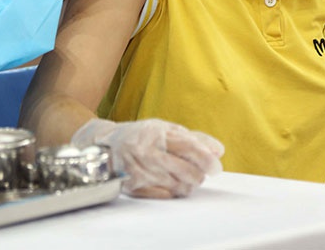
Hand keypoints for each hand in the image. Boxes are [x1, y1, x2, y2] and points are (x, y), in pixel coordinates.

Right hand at [72, 118, 223, 198]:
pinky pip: (165, 195)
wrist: (106, 145)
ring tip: (184, 176)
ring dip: (187, 184)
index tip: (216, 167)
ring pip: (178, 186)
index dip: (206, 159)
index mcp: (156, 133)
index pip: (188, 148)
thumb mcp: (166, 129)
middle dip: (198, 175)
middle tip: (200, 174)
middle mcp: (146, 152)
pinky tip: (171, 183)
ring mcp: (139, 170)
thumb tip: (218, 151)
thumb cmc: (141, 135)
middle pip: (185, 171)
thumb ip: (193, 139)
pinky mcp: (133, 186)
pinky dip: (174, 191)